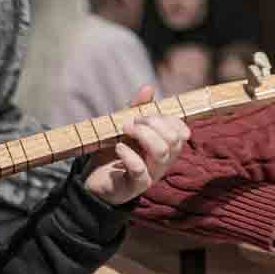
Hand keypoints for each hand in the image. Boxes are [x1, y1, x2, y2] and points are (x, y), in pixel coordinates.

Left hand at [83, 85, 190, 205]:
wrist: (93, 180)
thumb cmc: (114, 153)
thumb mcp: (125, 128)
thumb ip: (136, 109)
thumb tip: (148, 87)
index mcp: (164, 147)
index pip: (181, 132)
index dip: (167, 119)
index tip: (144, 114)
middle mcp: (162, 162)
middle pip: (174, 140)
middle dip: (153, 124)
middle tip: (131, 121)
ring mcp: (151, 175)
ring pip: (162, 153)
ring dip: (144, 135)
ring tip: (125, 129)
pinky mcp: (135, 185)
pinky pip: (140, 170)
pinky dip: (129, 155)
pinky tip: (118, 147)